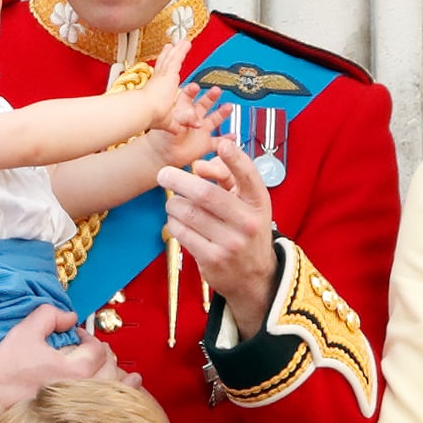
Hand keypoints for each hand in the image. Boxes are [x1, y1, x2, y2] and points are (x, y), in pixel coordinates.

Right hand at [0, 305, 139, 422]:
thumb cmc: (2, 371)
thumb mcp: (24, 332)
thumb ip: (50, 315)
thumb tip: (71, 317)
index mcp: (76, 371)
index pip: (97, 350)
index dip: (89, 338)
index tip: (78, 336)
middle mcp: (83, 394)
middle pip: (110, 372)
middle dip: (108, 357)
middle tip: (100, 351)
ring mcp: (79, 413)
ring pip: (112, 396)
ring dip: (122, 383)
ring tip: (131, 377)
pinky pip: (102, 414)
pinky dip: (115, 405)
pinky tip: (120, 401)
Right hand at [143, 39, 191, 125]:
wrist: (144, 111)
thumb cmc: (152, 117)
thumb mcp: (170, 121)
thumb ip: (180, 123)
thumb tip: (187, 130)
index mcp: (156, 90)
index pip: (160, 76)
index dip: (162, 69)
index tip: (164, 65)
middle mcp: (159, 80)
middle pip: (164, 64)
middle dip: (168, 55)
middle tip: (170, 47)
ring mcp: (163, 75)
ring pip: (171, 59)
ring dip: (177, 50)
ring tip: (183, 42)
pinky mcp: (169, 73)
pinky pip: (177, 58)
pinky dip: (181, 50)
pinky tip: (186, 43)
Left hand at [148, 84, 229, 164]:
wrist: (162, 155)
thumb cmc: (162, 138)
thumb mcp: (172, 123)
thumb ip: (183, 117)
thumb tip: (193, 113)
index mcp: (183, 111)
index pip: (188, 96)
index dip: (192, 90)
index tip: (196, 87)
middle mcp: (194, 119)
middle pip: (205, 104)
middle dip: (211, 96)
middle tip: (216, 90)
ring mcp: (201, 131)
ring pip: (214, 119)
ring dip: (222, 113)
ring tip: (228, 106)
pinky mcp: (205, 144)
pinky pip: (218, 141)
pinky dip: (226, 140)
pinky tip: (233, 136)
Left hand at [158, 138, 277, 339]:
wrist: (254, 276)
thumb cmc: (246, 229)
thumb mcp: (247, 203)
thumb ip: (227, 178)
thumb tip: (200, 166)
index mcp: (259, 203)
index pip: (249, 177)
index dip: (235, 160)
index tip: (221, 146)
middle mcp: (247, 223)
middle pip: (205, 194)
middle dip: (178, 179)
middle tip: (163, 174)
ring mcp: (230, 243)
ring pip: (187, 212)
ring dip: (174, 203)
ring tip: (174, 202)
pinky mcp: (212, 259)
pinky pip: (181, 232)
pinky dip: (173, 222)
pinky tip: (177, 220)